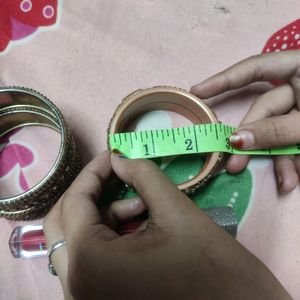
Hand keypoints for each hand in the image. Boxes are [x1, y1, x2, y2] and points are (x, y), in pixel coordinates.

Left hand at [43, 150, 289, 299]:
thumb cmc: (212, 267)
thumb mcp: (176, 212)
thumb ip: (142, 175)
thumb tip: (118, 159)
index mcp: (90, 263)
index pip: (74, 202)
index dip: (93, 171)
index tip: (113, 153)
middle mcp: (76, 286)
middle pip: (63, 222)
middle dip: (90, 191)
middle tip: (118, 173)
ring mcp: (86, 297)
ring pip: (75, 240)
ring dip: (100, 214)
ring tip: (139, 204)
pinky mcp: (100, 299)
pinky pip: (88, 259)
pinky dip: (106, 235)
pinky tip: (137, 225)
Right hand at [191, 50, 299, 193]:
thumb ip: (279, 128)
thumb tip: (236, 139)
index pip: (254, 69)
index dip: (224, 80)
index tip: (197, 93)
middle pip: (265, 111)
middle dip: (251, 140)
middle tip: (234, 166)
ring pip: (277, 133)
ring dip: (277, 158)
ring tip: (285, 182)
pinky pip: (292, 143)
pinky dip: (293, 162)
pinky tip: (296, 179)